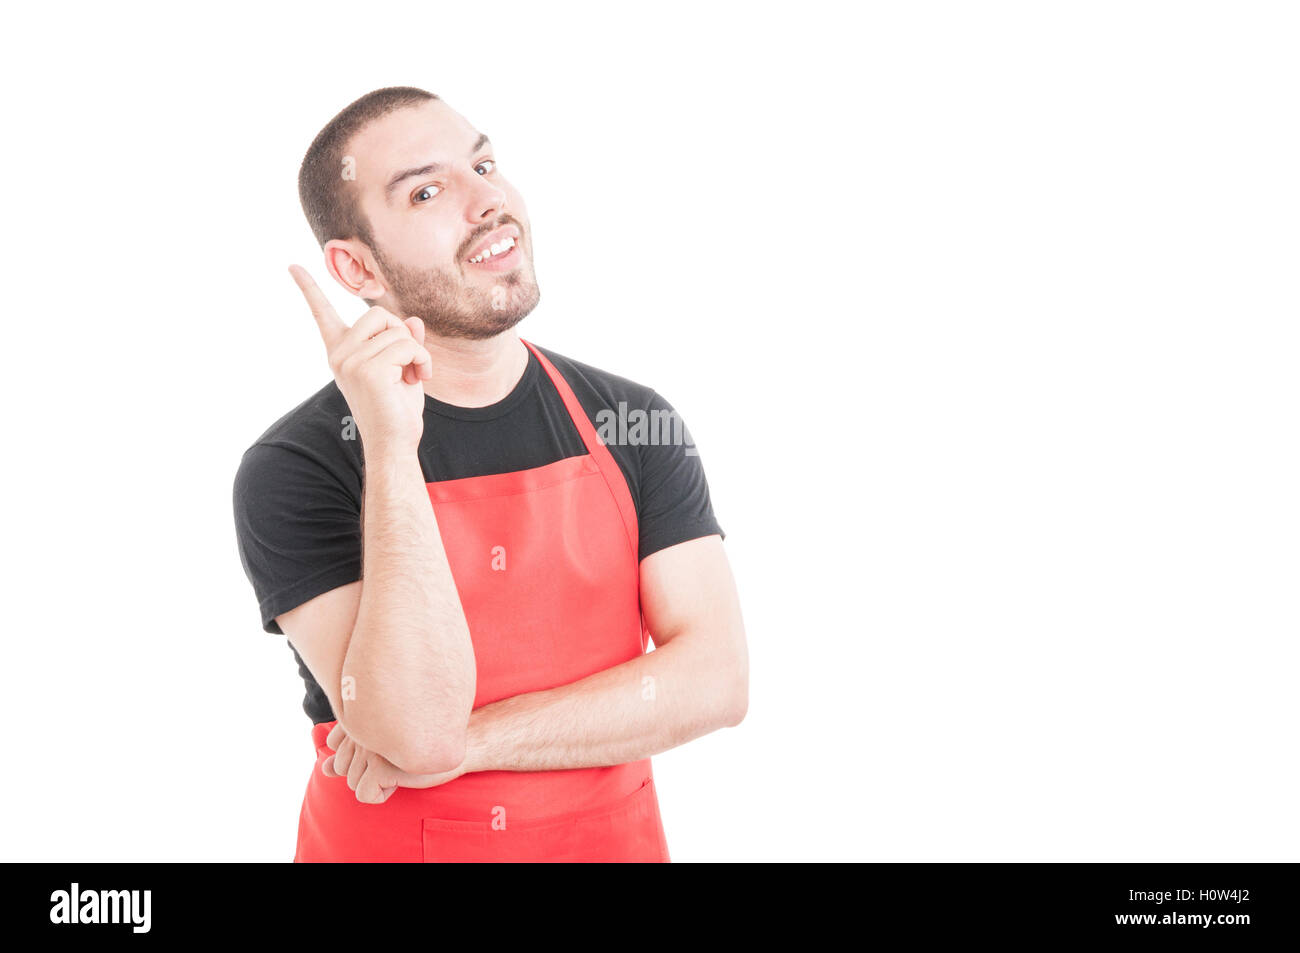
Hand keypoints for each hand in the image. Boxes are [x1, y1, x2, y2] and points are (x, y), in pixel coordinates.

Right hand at [288, 264, 431, 453]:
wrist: (394, 444)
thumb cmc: (397, 409)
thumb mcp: (402, 368)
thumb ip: (404, 342)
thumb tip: (413, 320)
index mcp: (340, 351)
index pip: (322, 313)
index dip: (308, 288)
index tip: (293, 266)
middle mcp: (340, 354)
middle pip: (380, 314)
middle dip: (403, 335)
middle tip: (408, 363)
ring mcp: (350, 361)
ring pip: (399, 330)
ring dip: (417, 353)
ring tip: (413, 377)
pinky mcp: (368, 370)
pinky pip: (408, 345)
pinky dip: (422, 360)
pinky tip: (419, 380)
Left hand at [322, 722, 466, 803]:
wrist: (460, 743)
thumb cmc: (424, 740)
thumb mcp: (383, 747)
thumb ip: (351, 753)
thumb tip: (325, 768)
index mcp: (363, 712)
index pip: (336, 746)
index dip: (359, 753)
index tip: (386, 743)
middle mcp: (363, 725)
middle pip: (342, 768)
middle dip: (367, 771)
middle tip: (397, 757)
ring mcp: (371, 745)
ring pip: (352, 783)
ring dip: (377, 782)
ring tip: (401, 765)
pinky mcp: (380, 764)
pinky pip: (365, 795)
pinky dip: (382, 794)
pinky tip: (402, 778)